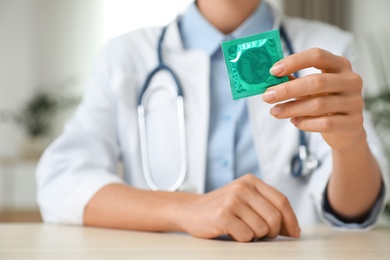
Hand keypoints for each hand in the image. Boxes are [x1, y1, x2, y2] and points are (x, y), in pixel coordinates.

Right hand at [177, 174, 299, 241]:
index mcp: (251, 181)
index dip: (291, 219)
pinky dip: (242, 239)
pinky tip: (232, 232)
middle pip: (275, 217)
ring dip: (255, 236)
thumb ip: (265, 207)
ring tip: (242, 229)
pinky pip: (246, 236)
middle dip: (273, 232)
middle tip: (263, 235)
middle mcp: (242, 187)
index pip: (281, 200)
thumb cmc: (221, 207)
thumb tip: (292, 227)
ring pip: (262, 229)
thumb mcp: (244, 198)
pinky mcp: (223, 215)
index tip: (294, 232)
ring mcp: (232, 200)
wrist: (190, 210)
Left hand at [263, 48, 364, 150]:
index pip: (317, 56)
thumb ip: (293, 81)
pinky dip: (305, 123)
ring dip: (291, 108)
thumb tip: (268, 78)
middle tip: (267, 96)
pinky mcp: (354, 122)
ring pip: (318, 104)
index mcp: (339, 65)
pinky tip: (295, 122)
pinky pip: (325, 123)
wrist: (346, 130)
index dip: (294, 61)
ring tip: (275, 112)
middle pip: (316, 81)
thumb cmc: (324, 102)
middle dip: (287, 90)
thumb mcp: (310, 89)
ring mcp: (355, 101)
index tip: (273, 71)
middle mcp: (351, 80)